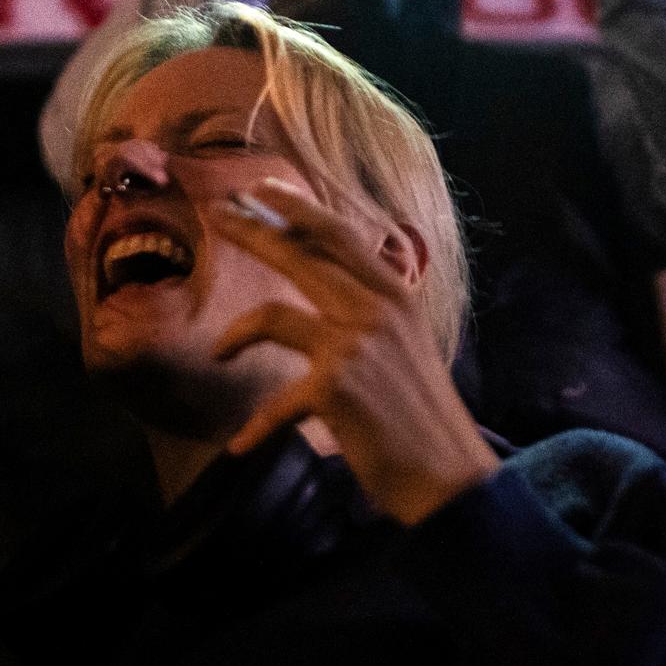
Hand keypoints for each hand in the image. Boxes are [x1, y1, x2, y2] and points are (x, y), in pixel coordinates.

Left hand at [205, 176, 497, 525]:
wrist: (448, 476)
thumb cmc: (423, 416)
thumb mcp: (407, 346)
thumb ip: (373, 312)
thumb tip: (331, 286)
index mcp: (396, 296)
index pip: (340, 235)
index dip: (297, 209)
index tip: (262, 189)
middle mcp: (375, 310)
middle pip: (299, 256)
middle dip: (252, 231)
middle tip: (216, 214)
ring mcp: (353, 346)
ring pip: (271, 315)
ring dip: (234, 334)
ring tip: (218, 351)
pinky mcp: (334, 388)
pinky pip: (275, 401)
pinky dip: (256, 428)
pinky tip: (239, 447)